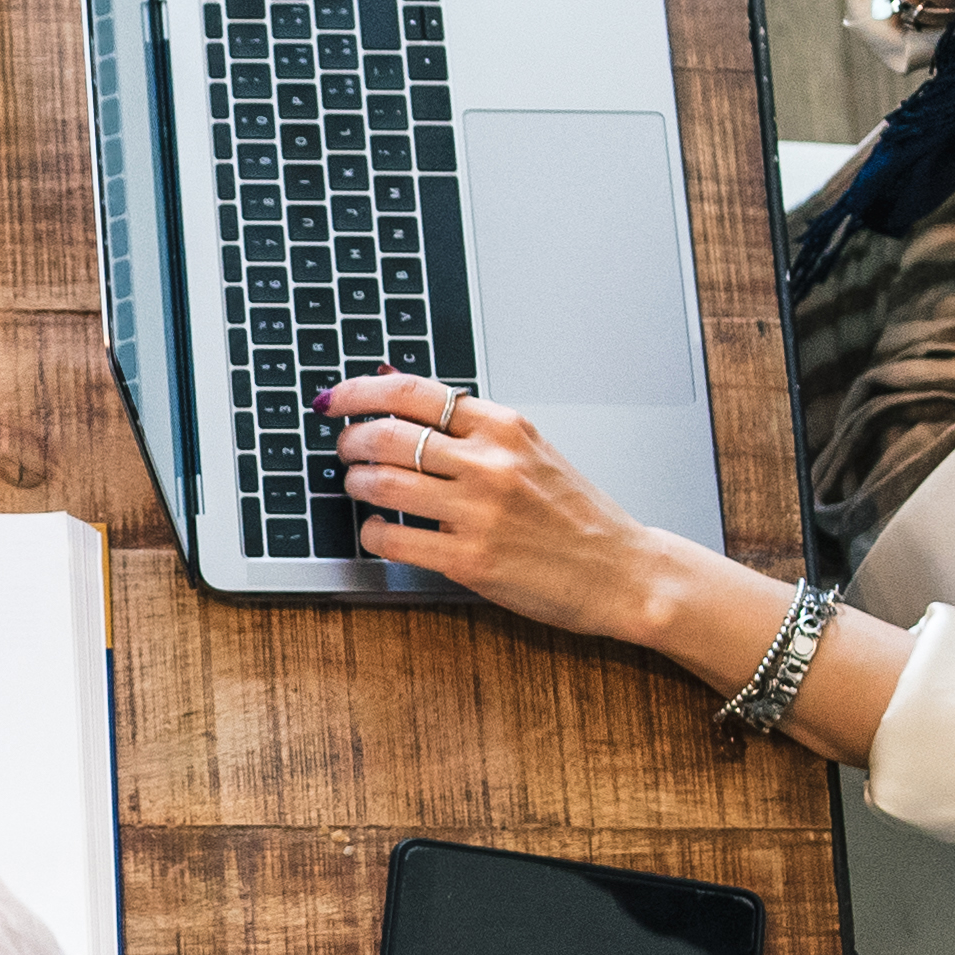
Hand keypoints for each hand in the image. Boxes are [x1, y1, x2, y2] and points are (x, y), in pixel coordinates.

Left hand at [322, 377, 686, 642]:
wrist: (623, 570)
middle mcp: (490, 463)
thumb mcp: (530, 450)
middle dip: (349, 441)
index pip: (413, 392)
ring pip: (382, 485)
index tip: (332, 399)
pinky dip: (372, 534)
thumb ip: (469, 424)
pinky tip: (377, 532)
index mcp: (503, 427)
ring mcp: (479, 512)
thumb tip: (396, 384)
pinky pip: (394, 541)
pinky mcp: (471, 560)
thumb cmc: (575, 513)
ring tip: (357, 488)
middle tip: (342, 450)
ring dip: (355, 485)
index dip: (359, 392)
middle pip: (387, 435)